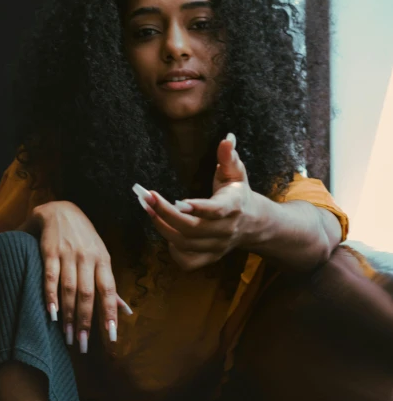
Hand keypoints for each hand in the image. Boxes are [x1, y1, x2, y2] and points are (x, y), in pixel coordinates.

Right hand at [28, 201, 131, 350]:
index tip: (110, 337)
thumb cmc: (84, 238)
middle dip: (85, 321)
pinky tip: (51, 314)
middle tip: (82, 345)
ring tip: (67, 336)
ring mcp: (68, 254)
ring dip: (69, 315)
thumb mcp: (101, 257)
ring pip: (70, 289)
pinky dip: (50, 295)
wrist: (60, 209)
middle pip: (88, 294)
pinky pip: (50, 276)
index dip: (109, 314)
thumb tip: (125, 311)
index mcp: (103, 260)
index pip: (108, 291)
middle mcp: (87, 258)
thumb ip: (109, 285)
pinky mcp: (49, 250)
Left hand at [141, 135, 257, 271]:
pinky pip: (187, 262)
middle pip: (192, 229)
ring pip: (185, 244)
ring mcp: (217, 247)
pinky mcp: (210, 258)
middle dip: (165, 214)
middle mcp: (225, 231)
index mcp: (234, 207)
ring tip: (148, 208)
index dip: (197, 208)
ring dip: (162, 227)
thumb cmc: (238, 193)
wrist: (253, 223)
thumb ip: (229, 157)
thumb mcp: (236, 172)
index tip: (178, 201)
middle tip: (146, 197)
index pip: (216, 211)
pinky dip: (173, 251)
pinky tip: (166, 232)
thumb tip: (227, 138)